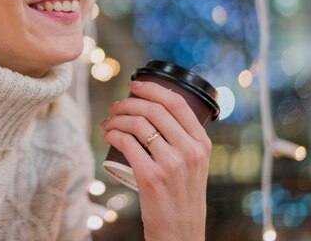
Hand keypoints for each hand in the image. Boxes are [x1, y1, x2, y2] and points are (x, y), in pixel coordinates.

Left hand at [101, 80, 211, 240]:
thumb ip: (184, 140)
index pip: (177, 103)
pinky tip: (108, 134)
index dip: (153, 88)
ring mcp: (170, 164)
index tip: (135, 84)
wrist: (180, 231)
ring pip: (137, 124)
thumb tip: (159, 110)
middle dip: (129, 102)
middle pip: (154, 110)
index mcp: (202, 143)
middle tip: (116, 105)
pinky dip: (113, 133)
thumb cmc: (182, 195)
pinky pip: (126, 143)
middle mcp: (189, 150)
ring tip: (109, 121)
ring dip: (117, 118)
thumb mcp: (195, 164)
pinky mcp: (150, 177)